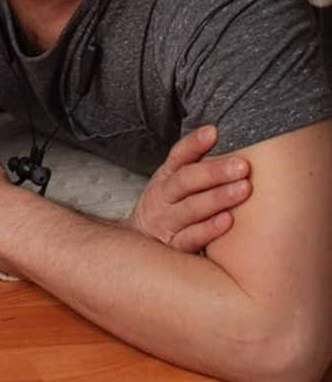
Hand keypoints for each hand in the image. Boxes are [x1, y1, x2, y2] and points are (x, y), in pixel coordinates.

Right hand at [125, 125, 249, 252]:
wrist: (138, 249)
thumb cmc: (167, 211)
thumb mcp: (171, 187)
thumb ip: (194, 169)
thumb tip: (225, 140)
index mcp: (164, 179)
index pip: (178, 157)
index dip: (194, 144)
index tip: (214, 131)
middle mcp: (163, 198)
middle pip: (185, 181)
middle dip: (214, 172)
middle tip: (241, 165)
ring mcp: (167, 223)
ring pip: (191, 208)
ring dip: (217, 198)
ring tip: (243, 188)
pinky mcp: (175, 248)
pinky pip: (192, 238)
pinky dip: (209, 230)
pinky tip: (228, 221)